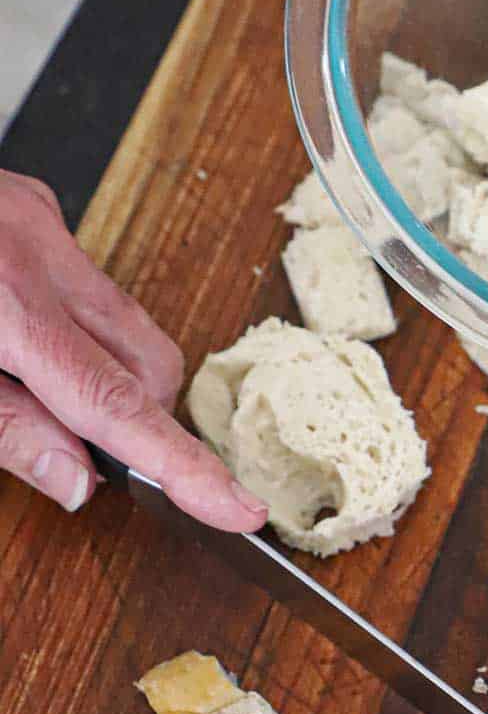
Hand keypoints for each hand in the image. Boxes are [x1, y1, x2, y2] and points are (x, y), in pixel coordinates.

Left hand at [0, 169, 266, 529]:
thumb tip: (78, 482)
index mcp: (0, 299)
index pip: (117, 405)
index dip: (184, 466)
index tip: (239, 509)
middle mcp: (33, 247)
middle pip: (149, 359)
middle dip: (136, 414)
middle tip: (72, 443)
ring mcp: (33, 217)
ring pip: (123, 321)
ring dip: (98, 369)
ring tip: (19, 379)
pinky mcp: (24, 204)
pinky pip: (84, 282)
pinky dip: (66, 325)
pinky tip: (10, 331)